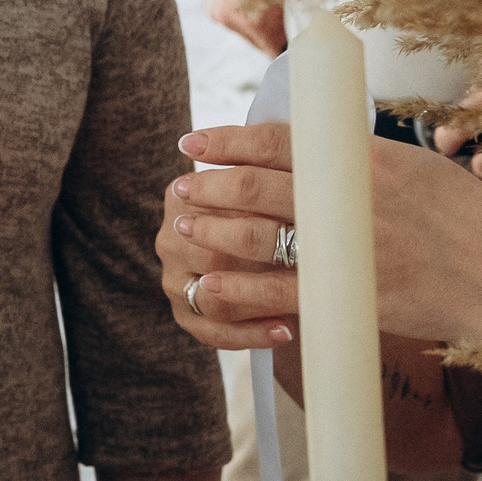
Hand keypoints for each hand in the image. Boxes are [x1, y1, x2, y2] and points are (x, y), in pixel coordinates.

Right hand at [156, 128, 295, 351]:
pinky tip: (285, 330)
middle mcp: (171, 236)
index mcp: (183, 195)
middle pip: (202, 248)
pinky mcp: (188, 314)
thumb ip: (278, 166)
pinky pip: (212, 330)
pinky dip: (250, 333)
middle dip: (248, 256)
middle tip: (296, 259)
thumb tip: (310, 146)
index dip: (247, 207)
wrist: (276, 262)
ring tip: (296, 302)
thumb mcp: (281, 183)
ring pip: (209, 295)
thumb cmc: (285, 212)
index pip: (203, 198)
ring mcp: (175, 278)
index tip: (291, 212)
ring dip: (254, 300)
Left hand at [165, 122, 481, 346]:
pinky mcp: (354, 295)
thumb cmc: (472, 223)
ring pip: (260, 233)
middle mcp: (356, 198)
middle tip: (179, 183)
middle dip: (209, 182)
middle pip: (258, 183)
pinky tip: (208, 281)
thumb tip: (310, 147)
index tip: (195, 139)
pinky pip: (281, 290)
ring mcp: (352, 248)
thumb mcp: (421, 169)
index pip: (281, 140)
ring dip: (212, 226)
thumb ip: (362, 160)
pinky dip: (239, 286)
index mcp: (370, 158)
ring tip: (182, 222)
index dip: (229, 139)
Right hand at [205, 0, 289, 54]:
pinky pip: (235, 15)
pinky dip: (249, 9)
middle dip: (277, 34)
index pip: (275, 50)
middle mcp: (227, 18)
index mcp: (250, 18)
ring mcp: (215, 8)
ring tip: (278, 3)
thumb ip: (288, 10)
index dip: (291, 49)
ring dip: (263, 22)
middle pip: (260, 42)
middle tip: (297, 23)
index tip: (304, 45)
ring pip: (247, 29)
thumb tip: (297, 30)